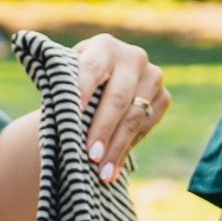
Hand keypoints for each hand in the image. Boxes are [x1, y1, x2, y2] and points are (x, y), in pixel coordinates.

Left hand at [58, 34, 170, 181]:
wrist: (104, 82)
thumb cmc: (76, 81)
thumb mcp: (66, 77)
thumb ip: (62, 88)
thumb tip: (57, 114)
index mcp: (104, 47)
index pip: (91, 69)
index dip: (83, 90)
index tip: (74, 113)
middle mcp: (133, 57)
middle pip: (117, 99)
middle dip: (103, 130)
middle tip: (91, 156)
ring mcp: (153, 77)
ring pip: (134, 117)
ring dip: (117, 147)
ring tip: (102, 173)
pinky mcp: (164, 97)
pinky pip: (146, 127)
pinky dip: (128, 149)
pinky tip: (114, 167)